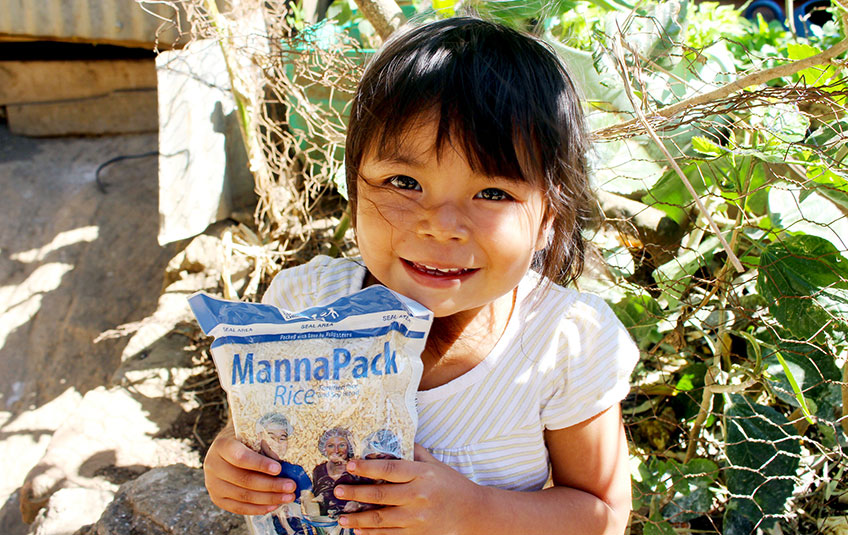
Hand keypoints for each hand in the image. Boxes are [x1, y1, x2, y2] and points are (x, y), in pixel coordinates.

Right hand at [203, 424, 295, 514]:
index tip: (278, 469)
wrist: (228, 446)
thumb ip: (265, 446)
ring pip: (243, 496)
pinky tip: (274, 506)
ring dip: (269, 499)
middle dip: (271, 485)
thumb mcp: (252, 434)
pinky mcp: (217, 498)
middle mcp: (213, 465)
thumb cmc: (245, 439)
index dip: (259, 464)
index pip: (240, 457)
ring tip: (288, 497)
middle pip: (244, 480)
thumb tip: (285, 465)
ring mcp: (213, 484)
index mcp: (222, 445)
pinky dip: (258, 508)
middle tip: (291, 486)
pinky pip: (239, 508)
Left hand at [333, 444, 485, 534]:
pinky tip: (359, 530)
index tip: (350, 464)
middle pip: (380, 494)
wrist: (472, 513)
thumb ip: (416, 452)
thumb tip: (395, 435)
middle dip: (355, 492)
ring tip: (341, 516)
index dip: (368, 466)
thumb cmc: (452, 484)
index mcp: (422, 474)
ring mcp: (417, 518)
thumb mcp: (436, 464)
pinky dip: (372, 534)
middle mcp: (419, 496)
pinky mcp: (418, 533)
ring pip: (381, 519)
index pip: (390, 468)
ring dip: (358, 518)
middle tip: (338, 490)